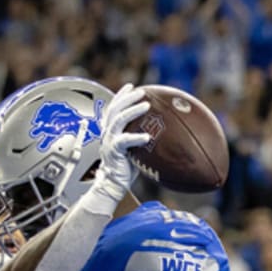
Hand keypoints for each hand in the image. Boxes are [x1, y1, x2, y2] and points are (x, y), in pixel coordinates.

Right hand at [90, 84, 150, 208]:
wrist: (113, 184)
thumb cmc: (126, 169)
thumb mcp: (135, 151)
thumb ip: (142, 140)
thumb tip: (163, 135)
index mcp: (110, 130)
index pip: (114, 107)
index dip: (121, 95)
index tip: (131, 86)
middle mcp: (107, 132)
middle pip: (115, 108)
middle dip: (128, 97)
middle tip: (142, 91)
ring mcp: (109, 140)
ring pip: (118, 119)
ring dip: (132, 110)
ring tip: (146, 105)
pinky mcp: (113, 151)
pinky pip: (124, 141)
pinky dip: (135, 138)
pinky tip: (147, 137)